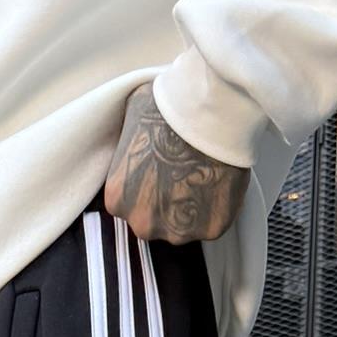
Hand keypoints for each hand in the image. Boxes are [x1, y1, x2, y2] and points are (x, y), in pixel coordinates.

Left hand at [104, 82, 249, 243]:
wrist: (207, 108)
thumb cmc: (167, 106)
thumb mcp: (130, 121)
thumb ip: (127, 148)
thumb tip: (135, 143)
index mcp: (117, 199)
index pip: (128, 205)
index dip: (146, 187)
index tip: (160, 171)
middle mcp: (143, 222)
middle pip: (154, 222)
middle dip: (166, 203)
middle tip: (182, 174)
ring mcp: (178, 230)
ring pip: (183, 228)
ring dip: (191, 209)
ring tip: (202, 177)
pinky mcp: (211, 229)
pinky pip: (212, 225)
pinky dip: (217, 208)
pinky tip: (220, 181)